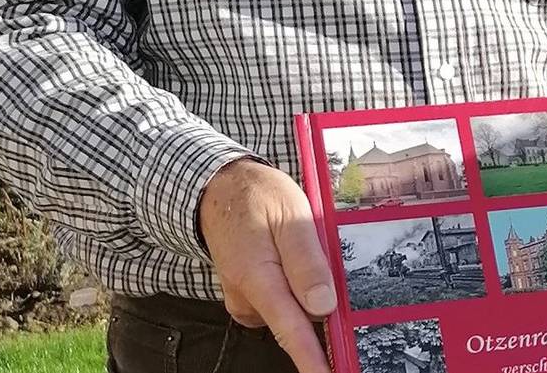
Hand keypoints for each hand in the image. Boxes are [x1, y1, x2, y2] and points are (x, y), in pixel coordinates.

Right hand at [197, 158, 334, 372]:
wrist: (221, 190)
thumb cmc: (259, 198)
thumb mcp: (293, 217)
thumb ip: (307, 262)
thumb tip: (322, 306)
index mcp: (257, 276)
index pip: (290, 328)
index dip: (312, 358)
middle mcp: (247, 295)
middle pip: (294, 321)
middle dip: (319, 310)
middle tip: (326, 268)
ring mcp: (246, 298)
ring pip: (290, 308)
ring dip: (306, 288)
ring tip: (301, 245)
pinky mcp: (249, 296)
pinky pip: (281, 301)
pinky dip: (294, 286)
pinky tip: (292, 259)